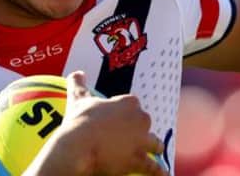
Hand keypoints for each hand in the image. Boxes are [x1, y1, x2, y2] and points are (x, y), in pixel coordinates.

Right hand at [27, 71, 166, 175]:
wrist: (80, 146)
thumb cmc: (80, 120)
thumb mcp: (78, 98)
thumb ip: (78, 83)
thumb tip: (76, 73)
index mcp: (128, 102)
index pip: (133, 104)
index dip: (125, 111)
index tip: (116, 117)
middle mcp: (140, 120)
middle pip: (145, 122)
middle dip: (140, 128)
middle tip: (130, 135)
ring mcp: (142, 141)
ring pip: (155, 143)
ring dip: (153, 147)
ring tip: (153, 152)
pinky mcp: (139, 160)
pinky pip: (154, 167)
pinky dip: (158, 171)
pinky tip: (163, 174)